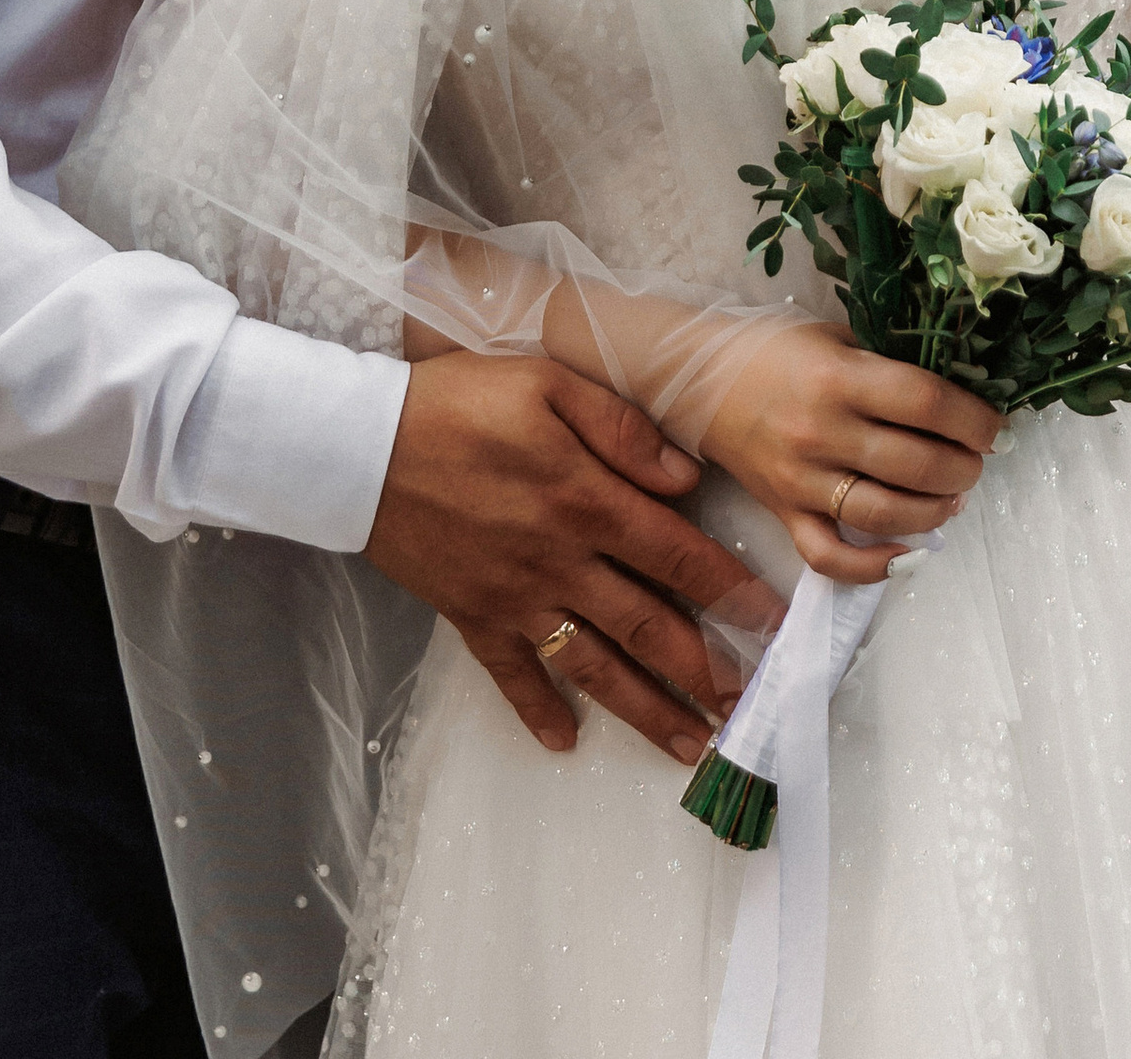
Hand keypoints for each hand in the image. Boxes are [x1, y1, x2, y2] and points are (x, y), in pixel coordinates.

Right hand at [362, 351, 766, 763]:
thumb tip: (686, 477)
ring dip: (644, 710)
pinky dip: (537, 712)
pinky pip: (511, 676)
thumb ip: (622, 429)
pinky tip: (564, 743)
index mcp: (586, 500)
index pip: (678, 555)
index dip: (731, 591)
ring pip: (593, 666)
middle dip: (704, 671)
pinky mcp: (470, 616)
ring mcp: (515, 598)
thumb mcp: (547, 383)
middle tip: (747, 708)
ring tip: (688, 747)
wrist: (356, 446)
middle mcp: (560, 562)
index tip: (774, 623)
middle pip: (647, 628)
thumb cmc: (457, 402)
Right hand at [698, 321, 1000, 583]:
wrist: (696, 378)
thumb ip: (886, 364)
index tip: (996, 427)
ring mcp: (800, 478)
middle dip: (964, 468)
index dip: (974, 420)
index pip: (926, 403)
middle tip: (974, 460)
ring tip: (952, 498)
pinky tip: (906, 554)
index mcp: (839, 378)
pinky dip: (873, 567)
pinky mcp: (782, 512)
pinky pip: (830, 556)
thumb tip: (954, 393)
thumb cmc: (772, 350)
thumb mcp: (835, 337)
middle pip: (916, 464)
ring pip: (884, 514)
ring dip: (935, 512)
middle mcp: (821, 431)